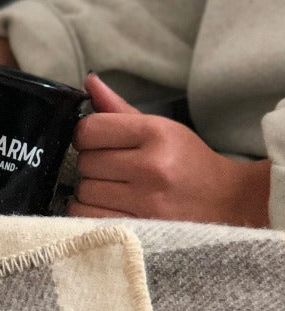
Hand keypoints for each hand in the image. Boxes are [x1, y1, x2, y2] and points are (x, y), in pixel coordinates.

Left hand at [69, 74, 270, 226]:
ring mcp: (146, 202)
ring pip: (83, 191)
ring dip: (91, 190)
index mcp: (156, 134)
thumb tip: (88, 81)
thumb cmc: (187, 162)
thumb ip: (119, 109)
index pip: (89, 129)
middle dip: (92, 164)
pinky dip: (89, 211)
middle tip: (112, 169)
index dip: (87, 136)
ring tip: (113, 190)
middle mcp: (151, 167)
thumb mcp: (161, 128)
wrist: (228, 203)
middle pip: (84, 162)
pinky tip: (108, 207)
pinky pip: (86, 216)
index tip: (98, 142)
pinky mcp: (139, 229)